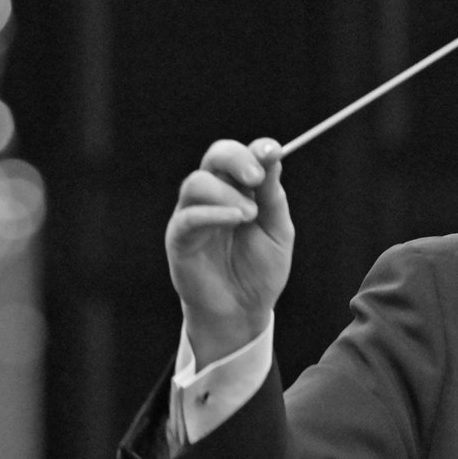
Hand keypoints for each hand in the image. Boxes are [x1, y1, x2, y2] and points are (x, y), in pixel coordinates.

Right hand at [165, 137, 293, 367]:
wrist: (244, 310)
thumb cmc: (260, 269)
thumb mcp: (278, 231)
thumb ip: (273, 197)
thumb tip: (273, 156)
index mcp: (240, 189)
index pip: (242, 155)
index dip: (256, 149)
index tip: (273, 151)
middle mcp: (215, 195)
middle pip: (215, 156)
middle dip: (236, 159)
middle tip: (256, 176)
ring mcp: (194, 214)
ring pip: (197, 182)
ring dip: (226, 192)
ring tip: (249, 215)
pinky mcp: (179, 237)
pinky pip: (188, 216)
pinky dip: (212, 212)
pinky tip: (235, 219)